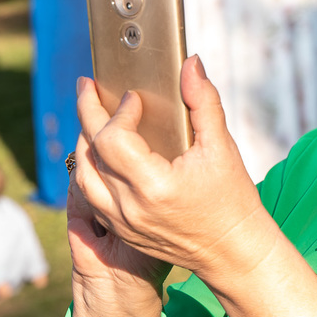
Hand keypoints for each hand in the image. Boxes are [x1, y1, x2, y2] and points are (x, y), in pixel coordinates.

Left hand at [74, 56, 268, 280]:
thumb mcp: (222, 147)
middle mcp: (130, 208)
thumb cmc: (233, 200)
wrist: (234, 252)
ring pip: (82, 176)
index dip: (119, 111)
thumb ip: (204, 101)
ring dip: (83, 143)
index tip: (134, 98)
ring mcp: (122, 223)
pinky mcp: (122, 232)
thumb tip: (191, 63)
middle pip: (90, 153)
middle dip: (87, 114)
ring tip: (90, 119)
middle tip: (87, 87)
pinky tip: (99, 153)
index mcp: (154, 186)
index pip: (113, 138)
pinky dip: (90, 169)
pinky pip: (90, 196)